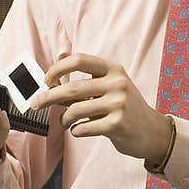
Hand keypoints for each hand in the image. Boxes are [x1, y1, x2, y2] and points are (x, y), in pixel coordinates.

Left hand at [30, 53, 171, 164]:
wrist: (152, 132)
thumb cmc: (126, 108)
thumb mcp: (110, 85)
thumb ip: (85, 75)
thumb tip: (60, 56)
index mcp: (113, 70)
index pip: (79, 60)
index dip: (58, 69)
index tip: (46, 80)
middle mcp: (117, 83)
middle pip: (72, 88)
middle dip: (49, 96)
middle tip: (36, 103)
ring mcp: (119, 104)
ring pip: (75, 110)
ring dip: (63, 119)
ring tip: (65, 122)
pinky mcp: (117, 124)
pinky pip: (84, 128)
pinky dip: (75, 131)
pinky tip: (79, 130)